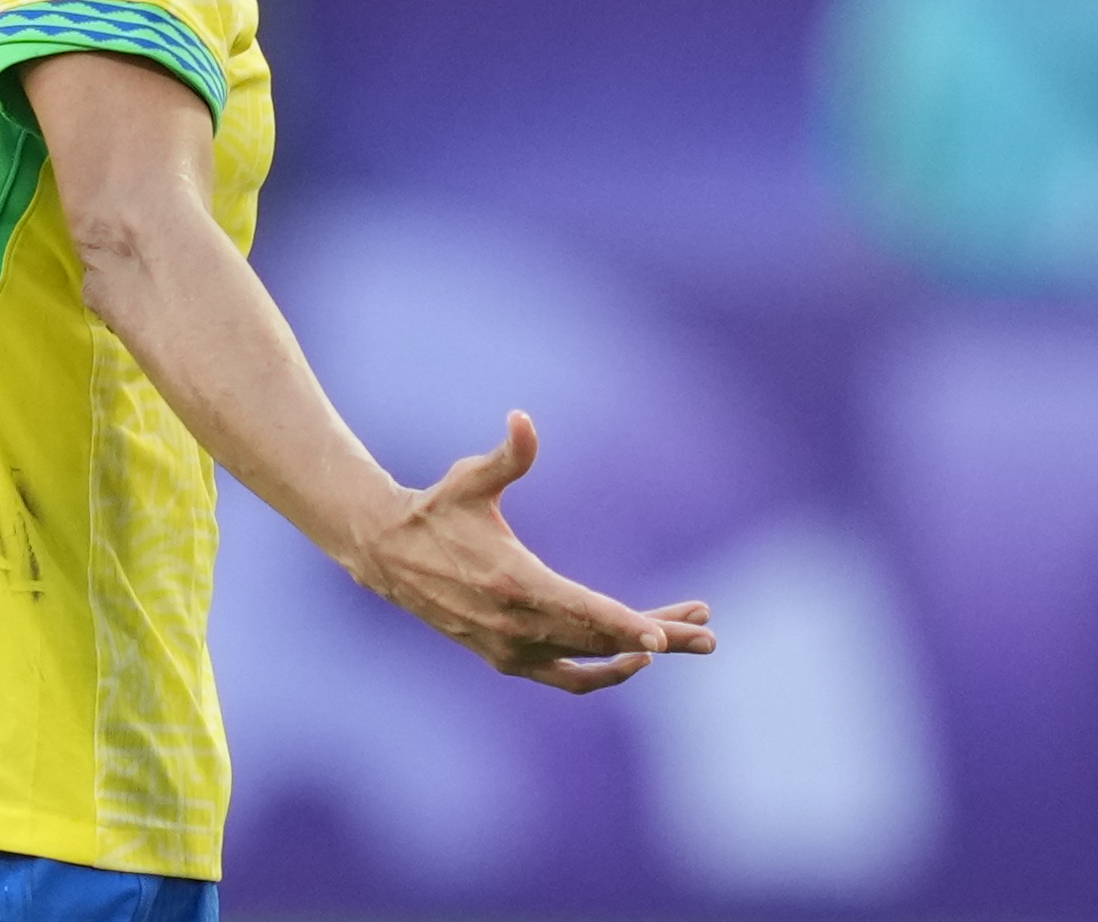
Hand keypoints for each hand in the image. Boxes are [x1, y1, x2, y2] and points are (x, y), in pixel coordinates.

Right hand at [347, 411, 714, 693]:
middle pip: (600, 639)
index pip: (583, 612)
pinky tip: (636, 657)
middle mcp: (516, 627)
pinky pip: (568, 677)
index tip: (665, 639)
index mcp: (514, 583)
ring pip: (591, 659)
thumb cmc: (436, 510)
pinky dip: (602, 672)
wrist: (388, 555)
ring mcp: (511, 650)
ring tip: (687, 635)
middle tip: (709, 635)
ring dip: (639, 649)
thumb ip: (508, 456)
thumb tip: (523, 420)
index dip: (628, 625)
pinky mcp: (507, 660)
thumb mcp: (469, 479)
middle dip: (659, 638)